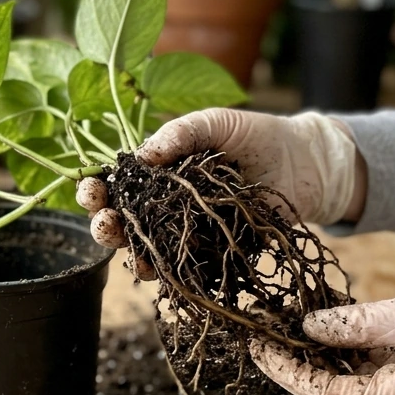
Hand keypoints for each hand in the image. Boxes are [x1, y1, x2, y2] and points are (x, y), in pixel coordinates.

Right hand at [82, 108, 367, 254]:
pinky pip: (185, 267)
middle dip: (105, 224)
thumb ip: (181, 133)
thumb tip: (143, 156)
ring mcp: (188, 230)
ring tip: (126, 251)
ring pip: (148, 248)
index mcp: (159, 170)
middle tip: (103, 223)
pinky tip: (156, 271)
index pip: (117, 183)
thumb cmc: (256, 135)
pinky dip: (168, 273)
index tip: (90, 191)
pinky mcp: (213, 252)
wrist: (304, 163)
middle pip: (124, 221)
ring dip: (131, 254)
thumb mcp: (216, 122)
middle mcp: (167, 204)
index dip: (98, 189)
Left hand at [250, 281, 394, 394]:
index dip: (289, 373)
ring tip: (293, 333)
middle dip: (303, 371)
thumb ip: (361, 323)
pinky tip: (337, 338)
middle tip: (266, 337)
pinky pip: (384, 389)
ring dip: (330, 367)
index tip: (257, 346)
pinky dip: (359, 366)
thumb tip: (310, 327)